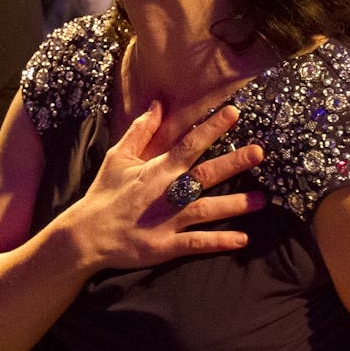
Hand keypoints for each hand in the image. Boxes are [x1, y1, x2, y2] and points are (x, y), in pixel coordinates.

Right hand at [58, 102, 267, 273]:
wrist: (87, 234)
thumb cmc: (104, 194)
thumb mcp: (118, 157)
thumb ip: (140, 131)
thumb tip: (157, 105)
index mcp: (157, 170)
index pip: (189, 144)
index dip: (211, 128)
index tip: (233, 113)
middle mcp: (168, 192)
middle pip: (206, 174)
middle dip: (234, 162)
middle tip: (259, 152)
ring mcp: (169, 220)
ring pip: (208, 209)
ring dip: (235, 204)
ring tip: (262, 199)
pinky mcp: (167, 245)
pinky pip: (198, 243)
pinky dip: (220, 242)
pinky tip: (242, 240)